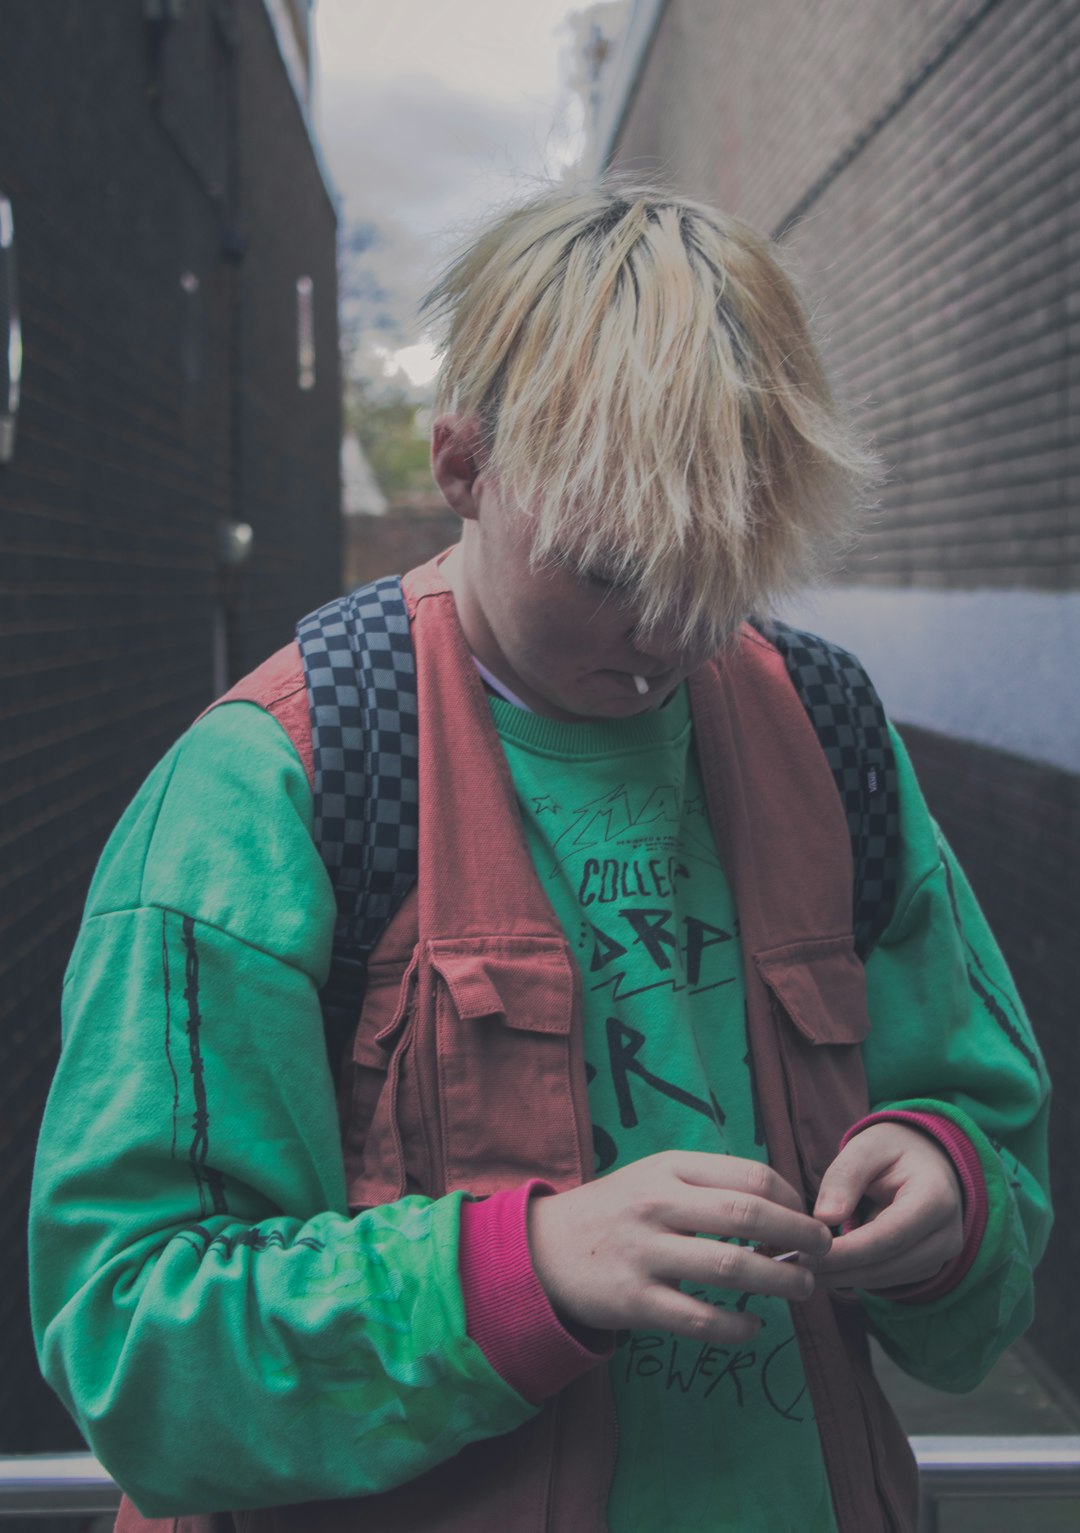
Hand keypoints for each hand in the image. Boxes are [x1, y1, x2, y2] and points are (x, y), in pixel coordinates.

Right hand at [526, 1150, 831, 1344]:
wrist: (545, 1249)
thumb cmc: (617, 1211)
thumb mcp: (656, 1178)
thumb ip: (709, 1186)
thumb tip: (783, 1204)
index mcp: (669, 1169)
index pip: (750, 1176)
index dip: (793, 1198)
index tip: (807, 1217)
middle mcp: (656, 1205)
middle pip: (748, 1215)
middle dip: (799, 1235)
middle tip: (823, 1252)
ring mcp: (644, 1254)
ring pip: (730, 1266)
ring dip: (780, 1280)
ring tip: (802, 1288)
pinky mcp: (634, 1302)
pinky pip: (700, 1319)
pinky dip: (738, 1327)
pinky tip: (754, 1325)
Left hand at [813, 1123, 963, 1292]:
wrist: (925, 1160)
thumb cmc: (892, 1151)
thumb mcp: (866, 1147)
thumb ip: (845, 1176)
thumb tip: (824, 1217)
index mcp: (936, 1197)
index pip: (888, 1236)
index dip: (847, 1251)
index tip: (808, 1256)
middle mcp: (947, 1232)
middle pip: (888, 1264)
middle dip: (839, 1268)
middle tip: (795, 1265)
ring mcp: (942, 1255)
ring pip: (887, 1277)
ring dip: (845, 1275)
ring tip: (805, 1265)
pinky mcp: (929, 1266)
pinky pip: (889, 1279)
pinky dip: (857, 1274)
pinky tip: (829, 1264)